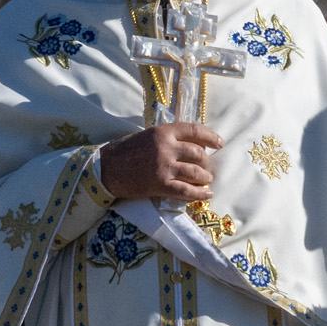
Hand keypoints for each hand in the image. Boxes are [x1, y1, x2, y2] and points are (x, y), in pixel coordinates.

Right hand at [97, 121, 222, 205]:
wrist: (106, 168)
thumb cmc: (126, 150)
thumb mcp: (148, 135)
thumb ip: (168, 138)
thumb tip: (191, 145)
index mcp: (163, 131)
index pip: (194, 130)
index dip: (211, 137)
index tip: (220, 144)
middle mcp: (166, 147)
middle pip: (198, 153)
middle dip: (206, 162)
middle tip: (207, 167)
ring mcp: (163, 166)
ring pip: (195, 172)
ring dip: (205, 177)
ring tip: (207, 180)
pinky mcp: (160, 184)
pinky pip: (185, 190)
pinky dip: (198, 193)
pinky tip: (206, 194)